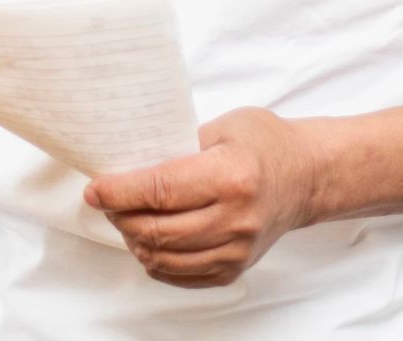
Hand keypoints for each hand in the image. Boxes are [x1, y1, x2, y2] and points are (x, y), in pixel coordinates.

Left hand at [83, 107, 314, 287]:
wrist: (307, 176)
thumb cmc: (265, 143)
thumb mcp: (222, 127)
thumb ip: (178, 146)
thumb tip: (129, 165)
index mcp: (231, 177)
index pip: (160, 190)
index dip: (119, 191)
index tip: (95, 188)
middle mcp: (236, 219)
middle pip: (156, 229)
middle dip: (119, 215)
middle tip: (106, 199)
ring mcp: (237, 250)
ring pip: (163, 257)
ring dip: (134, 239)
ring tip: (126, 217)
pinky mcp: (235, 268)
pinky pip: (181, 275)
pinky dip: (156, 260)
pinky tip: (149, 239)